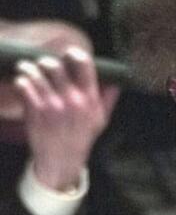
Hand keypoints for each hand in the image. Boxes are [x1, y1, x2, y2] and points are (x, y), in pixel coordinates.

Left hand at [14, 48, 118, 190]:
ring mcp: (53, 104)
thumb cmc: (81, 139)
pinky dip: (20, 82)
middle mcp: (72, 99)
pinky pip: (23, 85)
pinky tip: (22, 84)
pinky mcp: (35, 110)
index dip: (74, 53)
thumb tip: (116, 83)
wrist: (62, 160)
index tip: (67, 54)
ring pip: (35, 73)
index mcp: (90, 99)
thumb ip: (107, 100)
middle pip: (54, 65)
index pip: (84, 65)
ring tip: (26, 70)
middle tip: (41, 65)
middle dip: (45, 62)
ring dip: (28, 69)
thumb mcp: (101, 120)